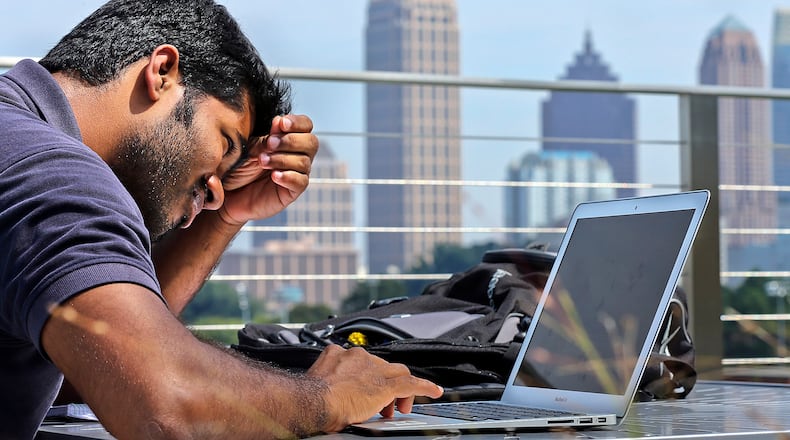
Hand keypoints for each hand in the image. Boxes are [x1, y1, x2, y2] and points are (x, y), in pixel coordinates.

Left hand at [218, 114, 318, 224]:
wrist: (227, 195)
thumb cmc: (237, 167)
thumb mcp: (248, 148)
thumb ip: (265, 137)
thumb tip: (279, 122)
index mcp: (288, 138)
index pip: (306, 125)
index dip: (297, 122)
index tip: (280, 123)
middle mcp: (297, 155)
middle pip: (312, 142)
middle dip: (291, 141)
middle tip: (270, 143)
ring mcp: (296, 174)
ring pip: (304, 162)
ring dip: (283, 159)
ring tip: (263, 161)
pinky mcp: (292, 192)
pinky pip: (301, 182)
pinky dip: (288, 177)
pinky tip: (274, 175)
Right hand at [307, 344, 443, 431]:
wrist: (312, 402)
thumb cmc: (307, 398)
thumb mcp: (316, 383)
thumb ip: (327, 383)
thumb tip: (326, 396)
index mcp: (338, 354)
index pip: (363, 362)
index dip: (369, 377)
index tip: (366, 389)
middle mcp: (358, 357)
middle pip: (383, 366)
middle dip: (386, 384)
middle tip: (385, 405)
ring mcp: (373, 370)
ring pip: (397, 373)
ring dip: (401, 390)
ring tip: (401, 407)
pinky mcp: (385, 386)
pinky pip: (411, 384)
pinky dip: (424, 387)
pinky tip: (434, 391)